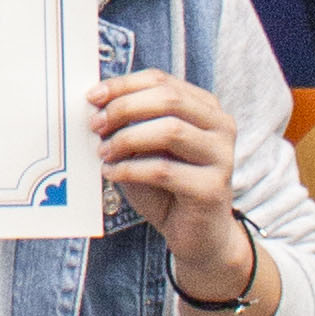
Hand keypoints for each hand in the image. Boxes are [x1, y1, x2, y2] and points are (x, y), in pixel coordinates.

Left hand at [92, 68, 243, 282]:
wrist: (197, 234)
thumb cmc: (166, 184)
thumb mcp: (144, 145)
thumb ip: (130, 120)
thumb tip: (95, 100)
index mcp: (204, 106)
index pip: (161, 80)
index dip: (123, 85)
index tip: (92, 97)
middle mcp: (221, 126)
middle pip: (168, 99)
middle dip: (124, 108)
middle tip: (95, 125)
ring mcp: (222, 157)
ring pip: (169, 131)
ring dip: (127, 139)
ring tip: (103, 152)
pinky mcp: (213, 188)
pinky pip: (164, 170)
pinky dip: (130, 169)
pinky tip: (112, 173)